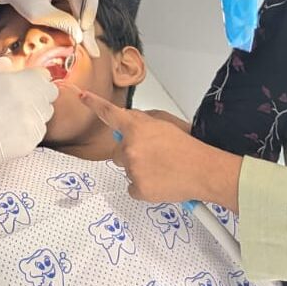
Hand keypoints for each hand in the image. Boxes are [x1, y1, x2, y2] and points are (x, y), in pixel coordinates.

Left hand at [0, 0, 100, 54]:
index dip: (90, 10)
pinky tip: (75, 30)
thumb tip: (79, 35)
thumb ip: (60, 22)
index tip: (82, 28)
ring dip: (82, 21)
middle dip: (86, 24)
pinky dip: (75, 15)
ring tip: (85, 43)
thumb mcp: (37, 13)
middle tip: (89, 46)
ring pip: (83, 1)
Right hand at [0, 58, 56, 191]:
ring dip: (34, 112)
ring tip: (12, 115)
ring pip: (44, 114)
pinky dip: (28, 130)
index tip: (27, 81)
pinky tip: (10, 129)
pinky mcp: (31, 142)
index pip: (45, 75)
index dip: (34, 77)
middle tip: (19, 98)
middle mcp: (34, 102)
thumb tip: (9, 64)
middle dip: (37, 94)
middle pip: (49, 94)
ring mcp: (34, 123)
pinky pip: (37, 132)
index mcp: (25, 81)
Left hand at [74, 91, 242, 209]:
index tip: (82, 97)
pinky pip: (132, 187)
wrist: (204, 170)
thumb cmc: (190, 146)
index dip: (94, 104)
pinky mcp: (138, 188)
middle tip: (153, 156)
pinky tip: (160, 181)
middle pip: (117, 151)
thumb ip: (144, 121)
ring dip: (138, 169)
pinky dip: (143, 186)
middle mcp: (130, 147)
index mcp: (137, 127)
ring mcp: (132, 168)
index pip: (110, 113)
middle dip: (130, 152)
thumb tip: (132, 124)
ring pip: (126, 169)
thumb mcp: (167, 123)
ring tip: (162, 168)